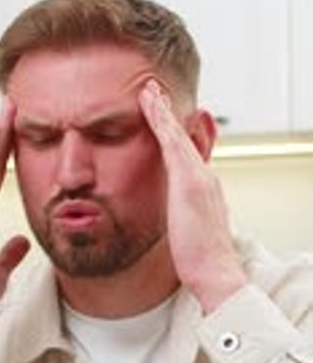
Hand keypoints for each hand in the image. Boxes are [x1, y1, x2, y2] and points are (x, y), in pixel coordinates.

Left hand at [139, 81, 246, 312]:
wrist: (216, 274)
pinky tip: (147, 100)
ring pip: (177, 132)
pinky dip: (160, 118)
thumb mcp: (189, 238)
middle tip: (154, 92)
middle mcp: (204, 178)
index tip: (163, 122)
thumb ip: (182, 225)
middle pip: (185, 137)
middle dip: (169, 115)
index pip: (187, 155)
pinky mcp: (189, 180)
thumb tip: (175, 228)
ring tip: (147, 88)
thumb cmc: (201, 264)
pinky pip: (170, 139)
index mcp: (203, 191)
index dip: (175, 136)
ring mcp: (198, 176)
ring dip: (162, 109)